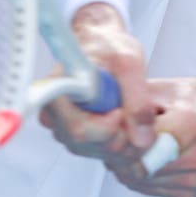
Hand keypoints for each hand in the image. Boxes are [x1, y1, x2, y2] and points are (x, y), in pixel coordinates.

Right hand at [39, 2, 157, 163]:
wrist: (103, 44)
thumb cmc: (109, 45)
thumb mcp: (129, 62)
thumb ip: (137, 99)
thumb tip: (142, 138)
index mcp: (56, 92)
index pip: (79, 129)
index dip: (107, 128)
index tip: (122, 111)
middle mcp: (54, 115)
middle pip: (87, 145)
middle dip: (121, 138)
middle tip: (140, 119)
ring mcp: (64, 128)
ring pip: (95, 152)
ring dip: (124, 144)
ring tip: (139, 119)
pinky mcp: (78, 135)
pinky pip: (101, 152)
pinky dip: (122, 146)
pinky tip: (133, 127)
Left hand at [108, 78, 195, 196]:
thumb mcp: (179, 87)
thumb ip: (142, 96)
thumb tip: (108, 100)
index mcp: (189, 124)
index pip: (137, 140)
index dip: (117, 134)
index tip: (109, 124)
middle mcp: (193, 157)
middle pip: (135, 164)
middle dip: (116, 151)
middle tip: (109, 136)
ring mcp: (192, 179)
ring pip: (138, 180)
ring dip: (123, 164)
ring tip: (123, 144)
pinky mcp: (190, 192)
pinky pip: (149, 188)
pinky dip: (137, 174)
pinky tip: (140, 156)